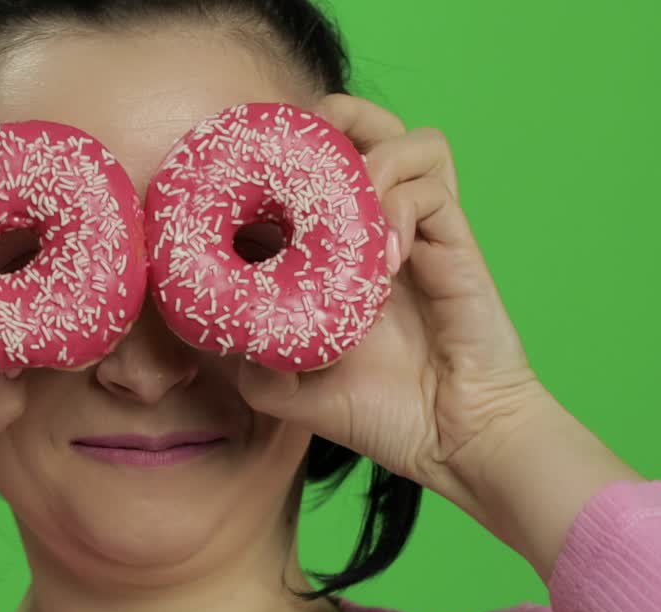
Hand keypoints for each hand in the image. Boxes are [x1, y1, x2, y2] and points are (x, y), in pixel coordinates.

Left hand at [237, 94, 550, 532]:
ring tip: (347, 203)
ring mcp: (419, 231)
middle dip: (327, 121)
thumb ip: (243, 359)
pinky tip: (382, 256)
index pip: (305, 173)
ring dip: (370, 155)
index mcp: (335, 251)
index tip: (238, 179)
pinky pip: (430, 187)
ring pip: (407, 141)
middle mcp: (377, 228)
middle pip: (362, 127)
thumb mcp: (284, 392)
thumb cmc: (378, 414)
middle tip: (296, 158)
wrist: (451, 441)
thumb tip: (205, 327)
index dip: (275, 160)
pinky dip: (399, 206)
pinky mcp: (455, 242)